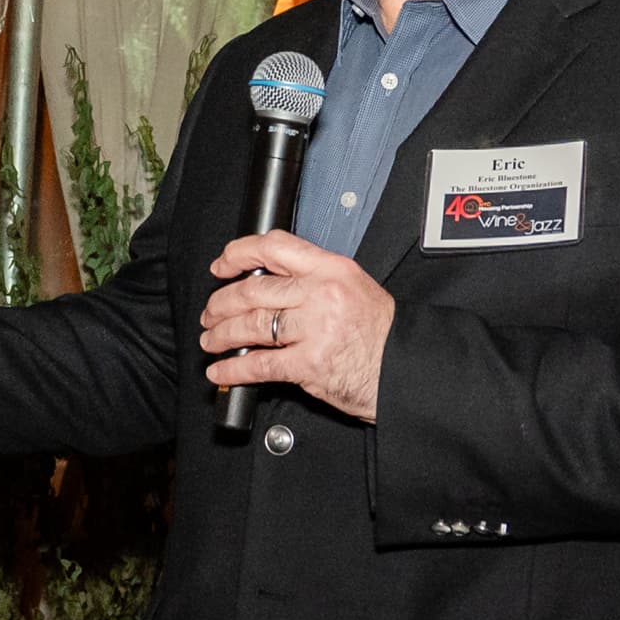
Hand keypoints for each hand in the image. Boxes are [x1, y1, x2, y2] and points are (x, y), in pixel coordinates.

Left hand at [199, 231, 394, 420]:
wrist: (407, 369)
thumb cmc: (383, 333)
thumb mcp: (354, 287)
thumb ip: (313, 280)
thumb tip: (268, 282)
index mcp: (331, 269)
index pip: (274, 247)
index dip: (238, 254)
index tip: (222, 265)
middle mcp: (321, 294)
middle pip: (253, 290)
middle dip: (221, 303)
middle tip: (211, 313)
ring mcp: (315, 329)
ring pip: (251, 326)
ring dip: (221, 335)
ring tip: (211, 340)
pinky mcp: (311, 364)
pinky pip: (260, 365)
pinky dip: (233, 371)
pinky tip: (222, 372)